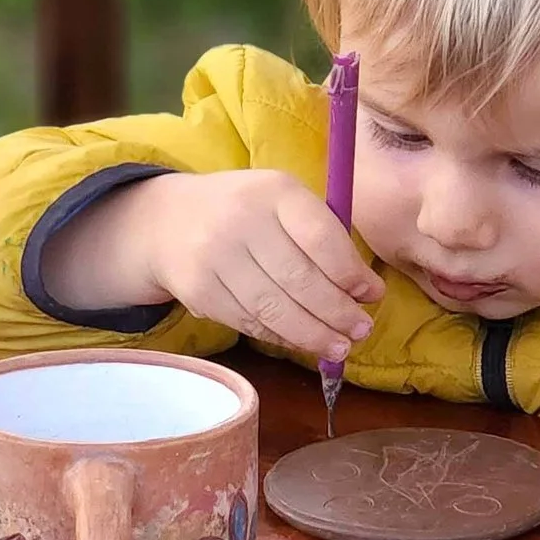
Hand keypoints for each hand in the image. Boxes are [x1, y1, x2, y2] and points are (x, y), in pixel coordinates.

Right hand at [45, 170, 383, 362]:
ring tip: (340, 347)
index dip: (350, 273)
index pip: (320, 237)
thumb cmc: (247, 212)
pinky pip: (250, 322)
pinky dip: (282, 338)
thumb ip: (322, 236)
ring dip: (313, 334)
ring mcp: (215, 257)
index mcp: (274, 191)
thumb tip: (365, 291)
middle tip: (361, 331)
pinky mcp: (199, 291)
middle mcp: (241, 220)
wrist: (168, 221)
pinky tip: (303, 343)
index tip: (372, 295)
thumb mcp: (282, 202)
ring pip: (274, 308)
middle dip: (337, 312)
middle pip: (299, 279)